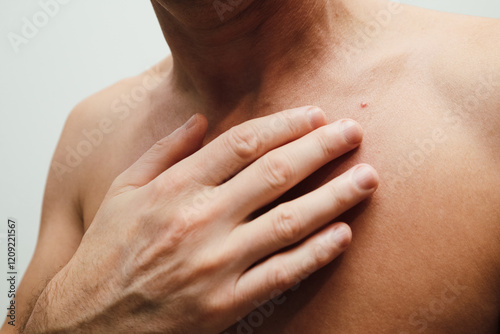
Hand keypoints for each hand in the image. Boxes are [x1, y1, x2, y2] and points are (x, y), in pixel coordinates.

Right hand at [25, 106, 378, 332]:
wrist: (88, 321)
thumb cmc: (106, 253)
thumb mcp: (122, 191)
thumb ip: (162, 152)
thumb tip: (198, 120)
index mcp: (175, 189)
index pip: (242, 144)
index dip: (284, 126)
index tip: (314, 116)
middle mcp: (200, 221)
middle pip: (274, 174)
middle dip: (320, 150)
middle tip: (353, 133)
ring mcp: (216, 264)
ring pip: (289, 222)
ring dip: (334, 197)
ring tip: (367, 178)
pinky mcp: (226, 303)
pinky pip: (282, 273)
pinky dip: (316, 253)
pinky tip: (343, 234)